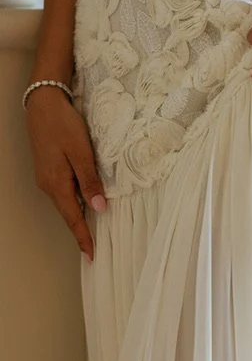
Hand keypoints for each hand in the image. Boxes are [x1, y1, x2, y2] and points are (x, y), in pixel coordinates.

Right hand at [24, 86, 105, 261]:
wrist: (43, 105)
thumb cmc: (63, 125)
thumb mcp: (81, 152)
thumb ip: (90, 181)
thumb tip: (100, 207)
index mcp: (57, 184)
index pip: (73, 218)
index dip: (83, 237)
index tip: (91, 256)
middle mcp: (49, 185)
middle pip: (69, 213)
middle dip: (81, 230)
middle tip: (95, 247)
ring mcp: (47, 177)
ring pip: (67, 202)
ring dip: (79, 215)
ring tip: (93, 229)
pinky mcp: (50, 169)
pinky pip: (65, 190)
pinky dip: (76, 200)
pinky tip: (87, 200)